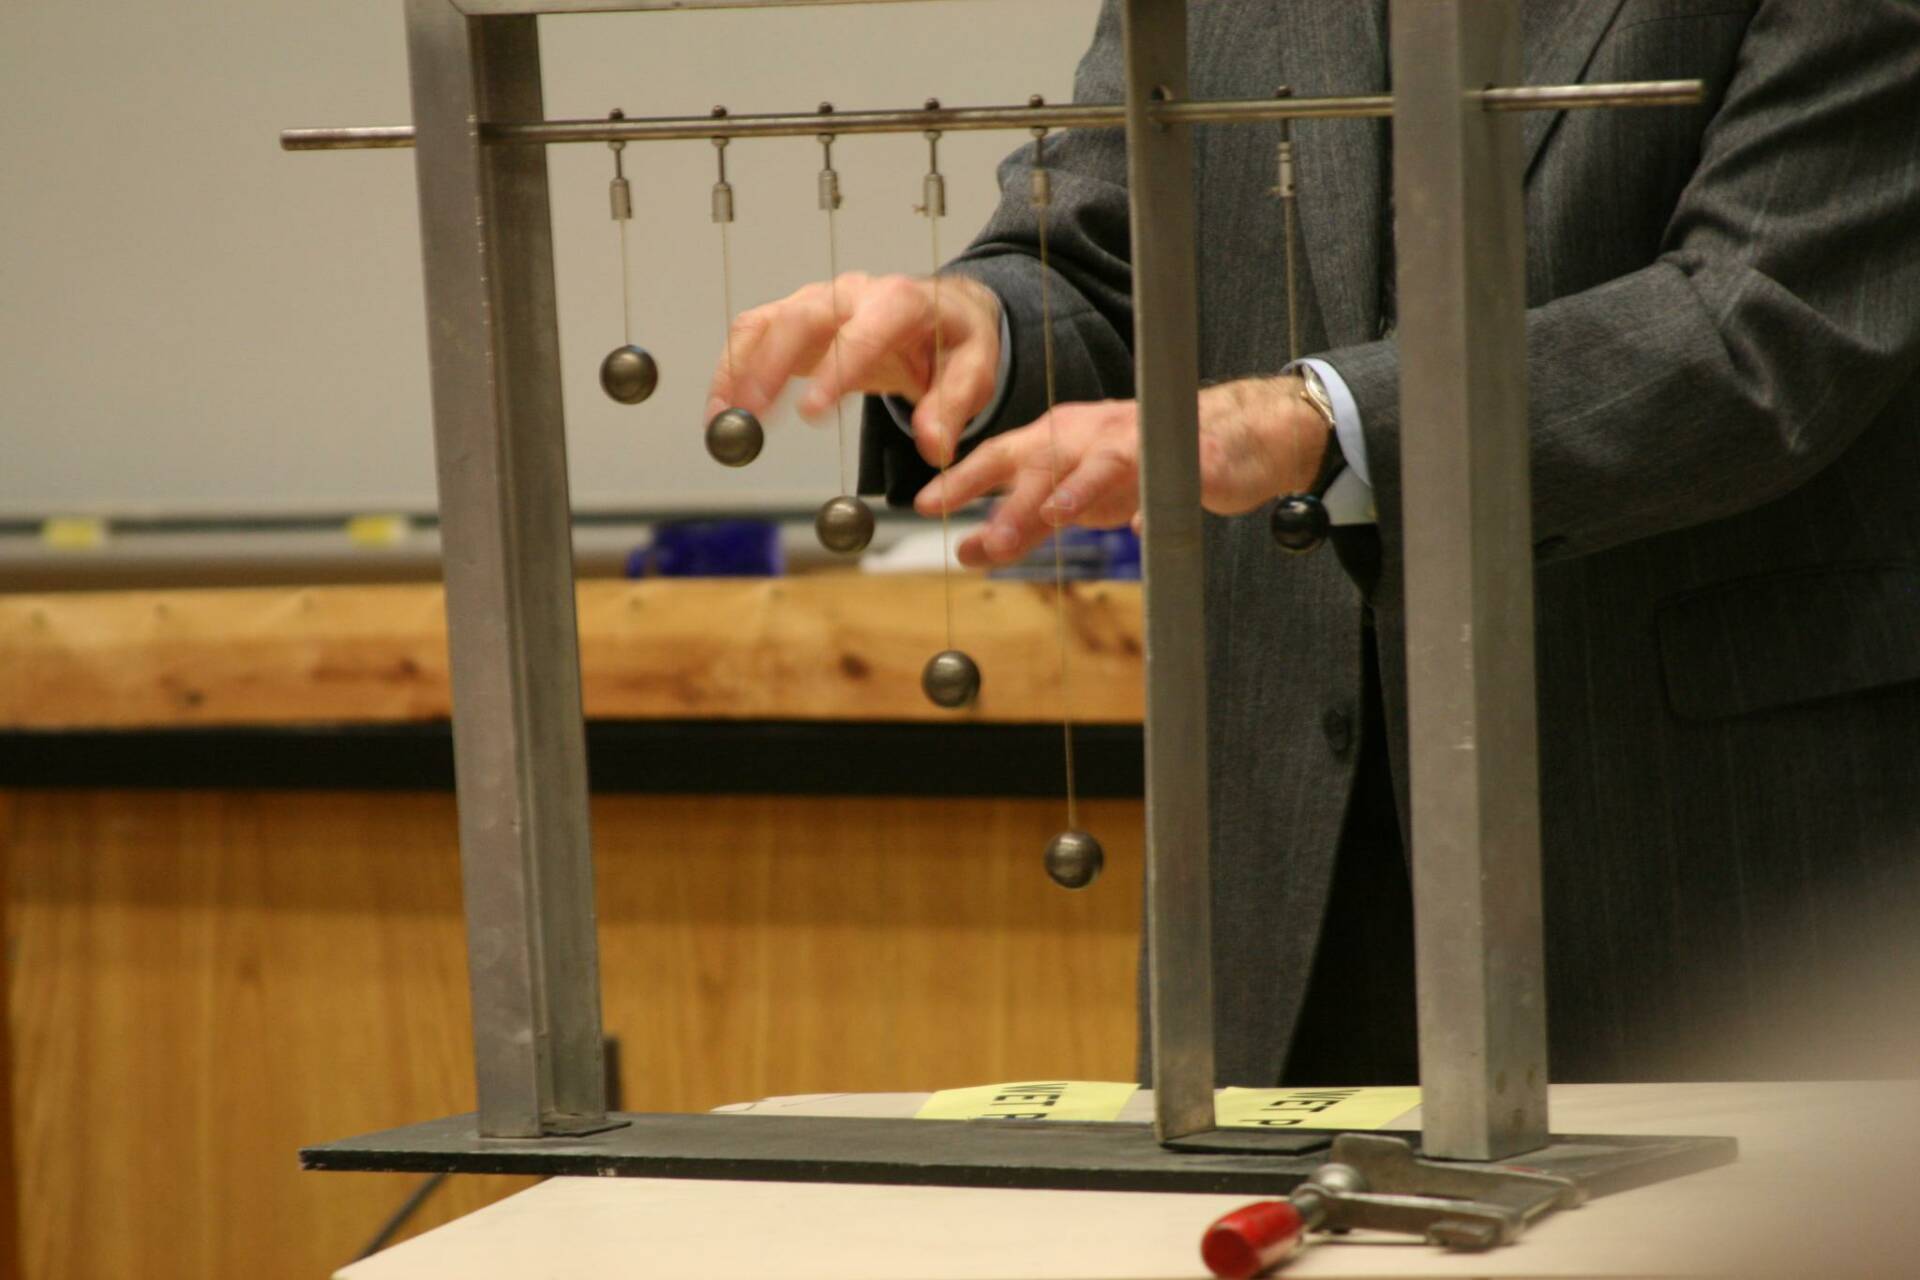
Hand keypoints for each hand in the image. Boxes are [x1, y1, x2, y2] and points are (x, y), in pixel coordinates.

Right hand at [704, 272, 1001, 464]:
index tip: (811, 413)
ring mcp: (817, 302)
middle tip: (752, 416)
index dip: (835, 369)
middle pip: (801, 318)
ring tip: (723, 421)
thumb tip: (933, 445)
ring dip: (739, 369)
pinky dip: (732, 370)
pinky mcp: (794, 319)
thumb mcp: (974, 371)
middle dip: (771, 365)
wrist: (940, 314)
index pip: (863, 330)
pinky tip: (722, 411)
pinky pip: (754, 336)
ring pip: (767, 323)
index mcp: (900, 301)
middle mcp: (852, 294)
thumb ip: (953, 407)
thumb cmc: (954, 341)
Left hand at [913, 377, 1328, 566]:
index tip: (924, 504)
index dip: (963, 478)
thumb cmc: (1139, 468)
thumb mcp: (1072, 501)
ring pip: (1099, 465)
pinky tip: (1141, 528)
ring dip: (1075, 492)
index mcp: (1056, 440)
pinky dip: (1153, 504)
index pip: (1000, 454)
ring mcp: (1140, 442)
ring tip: (1054, 517)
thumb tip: (969, 550)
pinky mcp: (1188, 457)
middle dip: (1014, 503)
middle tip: (987, 542)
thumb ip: (1022, 524)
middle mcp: (1090, 435)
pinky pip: (1168, 480)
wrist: (1226, 438)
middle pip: (1044, 464)